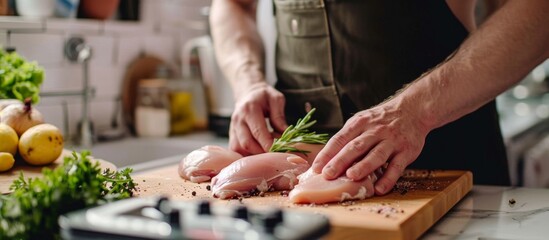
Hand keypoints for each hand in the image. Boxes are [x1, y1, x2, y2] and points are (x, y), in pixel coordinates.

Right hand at [229, 82, 287, 155]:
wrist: (247, 94)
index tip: (280, 152)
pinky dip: (248, 155)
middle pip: (247, 143)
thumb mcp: (276, 99)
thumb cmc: (263, 96)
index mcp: (249, 109)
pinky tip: (259, 153)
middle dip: (262, 153)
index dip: (268, 144)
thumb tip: (285, 134)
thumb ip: (279, 116)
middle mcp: (238, 120)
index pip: (258, 131)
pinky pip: (237, 151)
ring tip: (268, 153)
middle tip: (276, 155)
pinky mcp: (231, 136)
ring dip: (255, 155)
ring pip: (240, 149)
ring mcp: (232, 129)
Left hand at [311, 100, 428, 194]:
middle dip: (340, 161)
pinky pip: (396, 167)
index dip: (327, 154)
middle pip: (355, 147)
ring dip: (363, 166)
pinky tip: (379, 189)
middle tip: (328, 174)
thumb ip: (347, 138)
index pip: (340, 139)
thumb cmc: (380, 120)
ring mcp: (391, 141)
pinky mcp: (406, 152)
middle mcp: (375, 131)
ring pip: (376, 155)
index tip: (316, 168)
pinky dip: (388, 179)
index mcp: (359, 123)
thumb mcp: (362, 121)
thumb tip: (326, 159)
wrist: (413, 110)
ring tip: (351, 177)